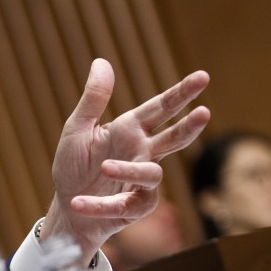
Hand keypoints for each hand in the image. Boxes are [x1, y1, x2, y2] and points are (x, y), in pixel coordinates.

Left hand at [42, 59, 209, 257]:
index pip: (161, 108)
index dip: (182, 93)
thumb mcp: (77, 129)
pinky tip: (79, 202)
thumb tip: (101, 61)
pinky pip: (123, 205)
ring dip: (129, 170)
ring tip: (104, 167)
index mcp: (130, 130)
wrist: (67, 209)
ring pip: (151, 174)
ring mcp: (141, 183)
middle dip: (189, 126)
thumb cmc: (74, 166)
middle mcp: (141, 153)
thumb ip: (93, 99)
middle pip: (173, 139)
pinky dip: (100, 204)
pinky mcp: (134, 208)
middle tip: (204, 113)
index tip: (203, 77)